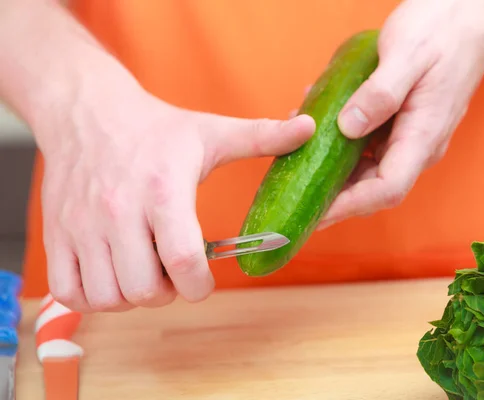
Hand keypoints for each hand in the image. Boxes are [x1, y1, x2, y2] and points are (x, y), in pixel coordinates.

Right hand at [41, 84, 314, 312]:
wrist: (87, 112)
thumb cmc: (156, 128)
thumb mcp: (212, 131)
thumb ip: (263, 136)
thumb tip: (310, 130)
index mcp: (164, 189)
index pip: (183, 260)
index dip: (200, 285)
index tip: (204, 280)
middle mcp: (119, 211)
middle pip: (145, 289)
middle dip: (168, 293)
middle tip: (174, 272)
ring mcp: (83, 225)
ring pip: (108, 297)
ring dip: (132, 297)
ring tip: (144, 271)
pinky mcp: (58, 234)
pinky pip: (70, 292)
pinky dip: (94, 297)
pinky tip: (113, 273)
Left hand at [317, 0, 483, 228]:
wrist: (471, 13)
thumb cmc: (442, 29)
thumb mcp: (406, 54)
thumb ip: (379, 94)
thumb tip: (347, 128)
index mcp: (423, 136)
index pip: (386, 189)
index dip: (349, 206)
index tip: (316, 214)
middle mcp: (419, 145)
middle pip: (374, 187)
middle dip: (335, 195)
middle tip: (296, 190)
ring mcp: (412, 136)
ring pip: (369, 169)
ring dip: (335, 168)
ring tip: (300, 151)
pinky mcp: (404, 124)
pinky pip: (371, 146)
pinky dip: (343, 144)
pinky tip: (321, 124)